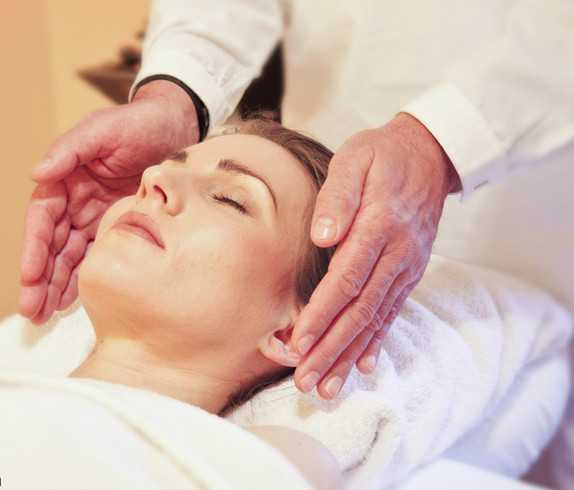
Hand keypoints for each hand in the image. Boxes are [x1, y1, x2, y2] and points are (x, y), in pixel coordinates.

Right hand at [18, 80, 198, 323]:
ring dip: (55, 285)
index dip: (34, 248)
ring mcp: (95, 215)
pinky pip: (95, 256)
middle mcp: (75, 200)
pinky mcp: (118, 226)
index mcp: (66, 177)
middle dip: (39, 278)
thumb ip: (70, 149)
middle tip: (31, 311)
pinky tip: (71, 303)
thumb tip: (37, 173)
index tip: (29, 277)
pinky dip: (82, 279)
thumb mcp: (103, 129)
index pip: (43, 218)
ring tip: (43, 316)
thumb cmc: (138, 123)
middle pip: (51, 244)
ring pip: (69, 256)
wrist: (178, 126)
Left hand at [291, 112, 460, 397]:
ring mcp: (407, 267)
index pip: (347, 278)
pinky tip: (362, 366)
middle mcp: (398, 254)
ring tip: (327, 387)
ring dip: (349, 355)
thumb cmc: (382, 155)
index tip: (299, 341)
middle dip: (331, 348)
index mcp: (380, 225)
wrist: (430, 154)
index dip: (322, 313)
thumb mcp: (356, 158)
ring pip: (375, 319)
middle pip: (360, 309)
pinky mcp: (409, 272)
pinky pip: (392, 313)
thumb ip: (338, 196)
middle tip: (306, 382)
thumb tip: (322, 235)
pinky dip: (376, 341)